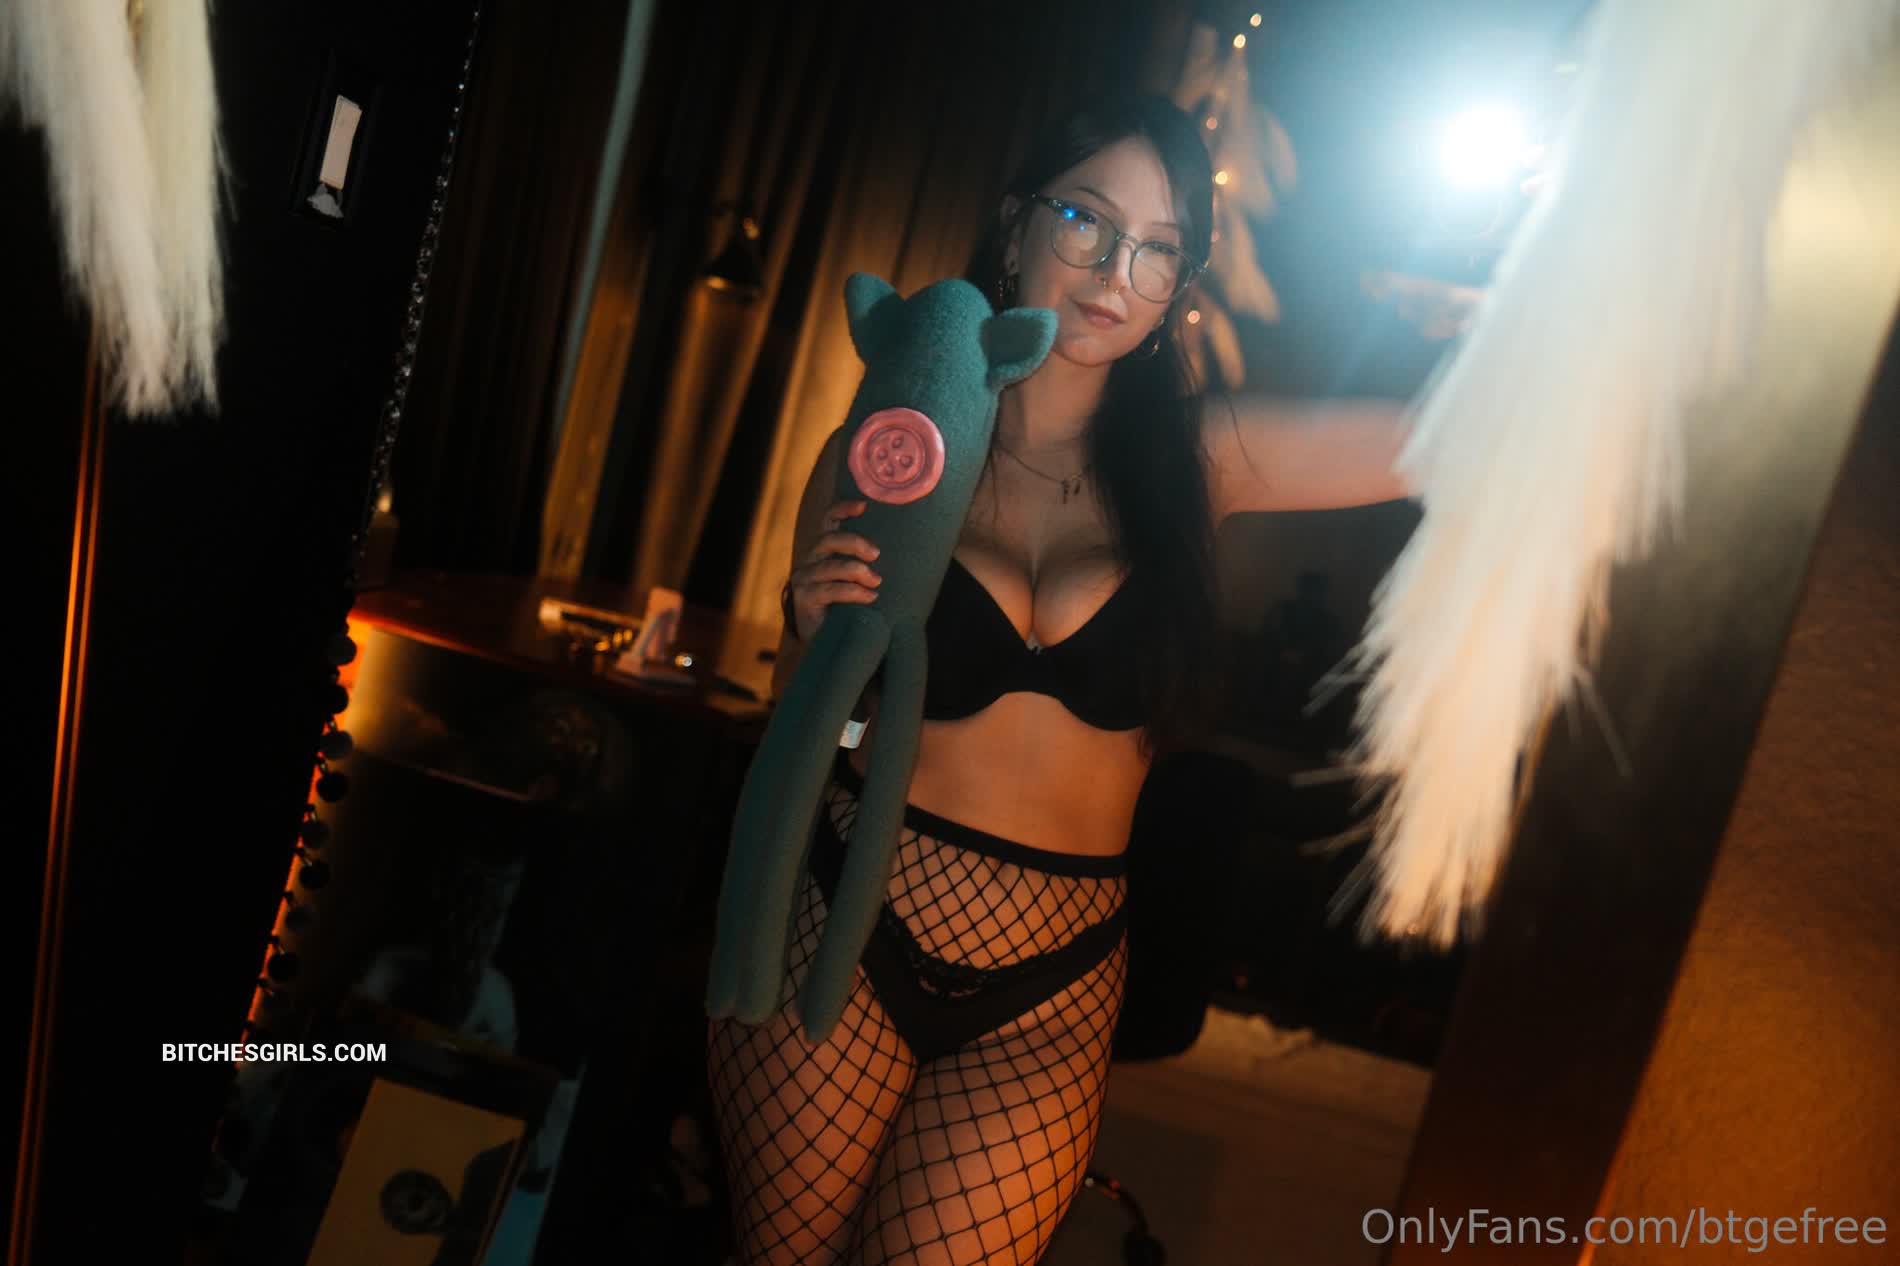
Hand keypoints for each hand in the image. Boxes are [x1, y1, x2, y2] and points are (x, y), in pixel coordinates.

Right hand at [785, 500, 880, 640]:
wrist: (827, 640)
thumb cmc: (849, 604)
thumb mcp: (859, 579)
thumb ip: (870, 563)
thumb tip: (908, 547)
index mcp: (825, 549)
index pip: (829, 520)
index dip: (844, 509)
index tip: (864, 506)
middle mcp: (810, 559)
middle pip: (828, 539)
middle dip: (855, 543)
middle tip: (876, 554)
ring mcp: (803, 578)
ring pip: (830, 566)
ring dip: (857, 571)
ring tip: (877, 582)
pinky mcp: (803, 598)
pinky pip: (829, 590)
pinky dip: (853, 592)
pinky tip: (870, 598)